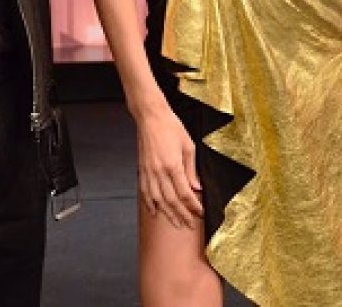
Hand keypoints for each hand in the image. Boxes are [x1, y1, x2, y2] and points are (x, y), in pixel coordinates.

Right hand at [135, 103, 202, 228]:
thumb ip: (191, 169)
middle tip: (189, 225)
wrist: (151, 117)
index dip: (193, 205)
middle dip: (181, 215)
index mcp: (173, 165)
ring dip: (167, 214)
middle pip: (171, 200)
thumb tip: (197, 188)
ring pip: (157, 200)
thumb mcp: (188, 145)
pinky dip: (150, 204)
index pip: (184, 193)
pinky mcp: (142, 170)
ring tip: (175, 223)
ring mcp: (148, 172)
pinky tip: (155, 212)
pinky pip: (145, 192)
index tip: (200, 212)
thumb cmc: (171, 127)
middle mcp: (159, 172)